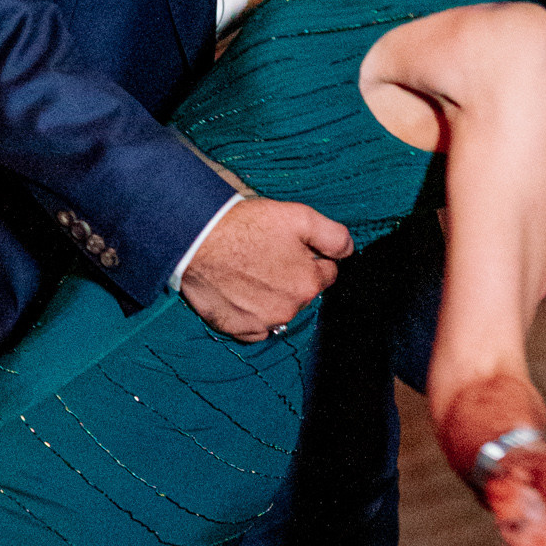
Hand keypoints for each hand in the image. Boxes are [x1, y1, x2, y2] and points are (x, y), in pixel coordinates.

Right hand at [178, 195, 352, 341]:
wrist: (196, 240)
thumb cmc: (245, 226)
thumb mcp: (298, 216)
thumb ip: (333, 235)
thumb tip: (349, 251)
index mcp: (308, 282)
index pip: (326, 273)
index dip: (310, 257)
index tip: (290, 247)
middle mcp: (290, 308)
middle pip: (302, 292)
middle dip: (291, 277)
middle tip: (266, 255)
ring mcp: (263, 322)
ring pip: (279, 310)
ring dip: (271, 295)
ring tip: (248, 271)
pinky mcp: (238, 329)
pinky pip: (255, 328)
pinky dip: (251, 313)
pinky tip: (239, 292)